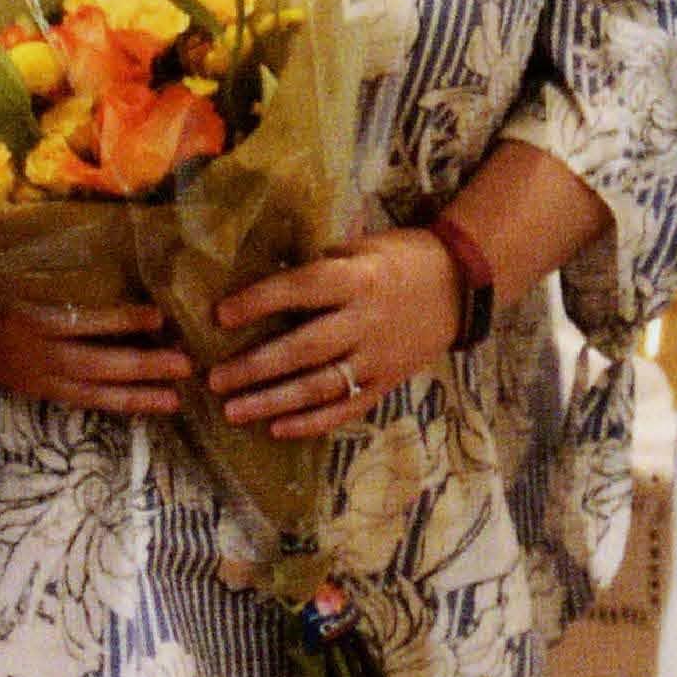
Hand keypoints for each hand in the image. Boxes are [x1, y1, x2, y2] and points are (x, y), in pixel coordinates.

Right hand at [0, 153, 191, 414]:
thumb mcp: (19, 256)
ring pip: (92, 390)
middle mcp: (31, 351)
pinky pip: (80, 399)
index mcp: (27, 315)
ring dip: (137, 393)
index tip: (159, 315)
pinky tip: (142, 401)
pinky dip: (113, 400)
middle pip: (97, 364)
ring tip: (176, 396)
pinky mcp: (32, 387)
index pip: (81, 321)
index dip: (121, 321)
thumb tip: (109, 232)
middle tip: (186, 364)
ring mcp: (32, 374)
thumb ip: (58, 258)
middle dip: (144, 366)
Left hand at [207, 229, 465, 435]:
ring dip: (274, 401)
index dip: (260, 302)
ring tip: (233, 411)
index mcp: (357, 278)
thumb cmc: (398, 259)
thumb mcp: (358, 247)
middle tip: (214, 379)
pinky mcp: (388, 382)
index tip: (220, 315)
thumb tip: (256, 275)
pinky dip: (312, 422)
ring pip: (321, 386)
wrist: (461, 285)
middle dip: (256, 366)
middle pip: (305, 348)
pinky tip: (277, 429)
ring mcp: (379, 356)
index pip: (302, 289)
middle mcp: (367, 320)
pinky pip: (347, 408)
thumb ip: (316, 265)